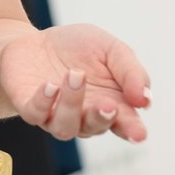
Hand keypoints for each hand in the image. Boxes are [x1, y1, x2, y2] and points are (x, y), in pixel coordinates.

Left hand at [0, 24, 150, 142]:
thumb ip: (131, 72)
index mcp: (112, 105)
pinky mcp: (30, 108)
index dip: (133, 131)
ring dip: (72, 103)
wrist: (34, 40)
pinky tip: (50, 85)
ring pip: (65, 127)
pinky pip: (36, 114)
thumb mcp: (111, 49)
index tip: (139, 134)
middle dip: (102, 118)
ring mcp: (55, 115)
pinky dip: (44, 102)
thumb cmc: (78, 47)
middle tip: (106, 103)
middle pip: (96, 128)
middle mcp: (85, 116)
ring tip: (74, 75)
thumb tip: (144, 100)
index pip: (126, 125)